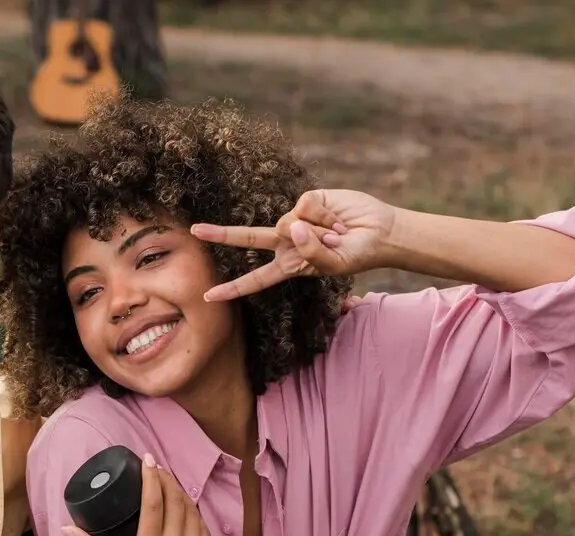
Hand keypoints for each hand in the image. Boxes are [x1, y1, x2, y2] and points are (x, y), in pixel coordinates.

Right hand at [62, 453, 212, 535]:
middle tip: (157, 467)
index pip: (154, 501)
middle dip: (167, 478)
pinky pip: (203, 529)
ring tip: (170, 482)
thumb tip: (66, 529)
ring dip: (181, 492)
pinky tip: (187, 507)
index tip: (147, 460)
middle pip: (175, 500)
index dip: (151, 477)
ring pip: (192, 511)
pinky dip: (195, 513)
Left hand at [192, 189, 397, 301]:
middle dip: (221, 235)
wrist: (380, 232)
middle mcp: (286, 242)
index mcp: (289, 265)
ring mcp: (295, 220)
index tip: (208, 296)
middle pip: (248, 239)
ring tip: (337, 234)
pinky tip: (337, 220)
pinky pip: (304, 207)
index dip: (233, 288)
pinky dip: (325, 216)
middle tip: (195, 231)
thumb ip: (311, 252)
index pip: (256, 279)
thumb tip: (290, 227)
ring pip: (286, 222)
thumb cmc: (356, 254)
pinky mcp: (307, 200)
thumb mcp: (333, 264)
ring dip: (316, 230)